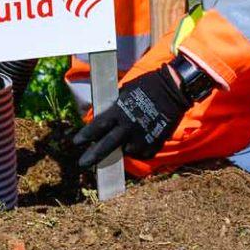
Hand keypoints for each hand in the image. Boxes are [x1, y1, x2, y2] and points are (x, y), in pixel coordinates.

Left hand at [72, 63, 191, 168]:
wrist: (173, 90)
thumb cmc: (146, 86)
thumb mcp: (124, 93)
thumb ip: (114, 109)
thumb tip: (101, 119)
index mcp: (119, 112)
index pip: (97, 127)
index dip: (85, 135)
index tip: (76, 142)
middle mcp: (128, 127)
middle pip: (106, 146)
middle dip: (93, 156)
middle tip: (82, 163)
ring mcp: (141, 138)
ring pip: (125, 151)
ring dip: (122, 148)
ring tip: (128, 137)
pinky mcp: (154, 144)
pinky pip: (141, 153)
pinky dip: (138, 149)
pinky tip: (141, 138)